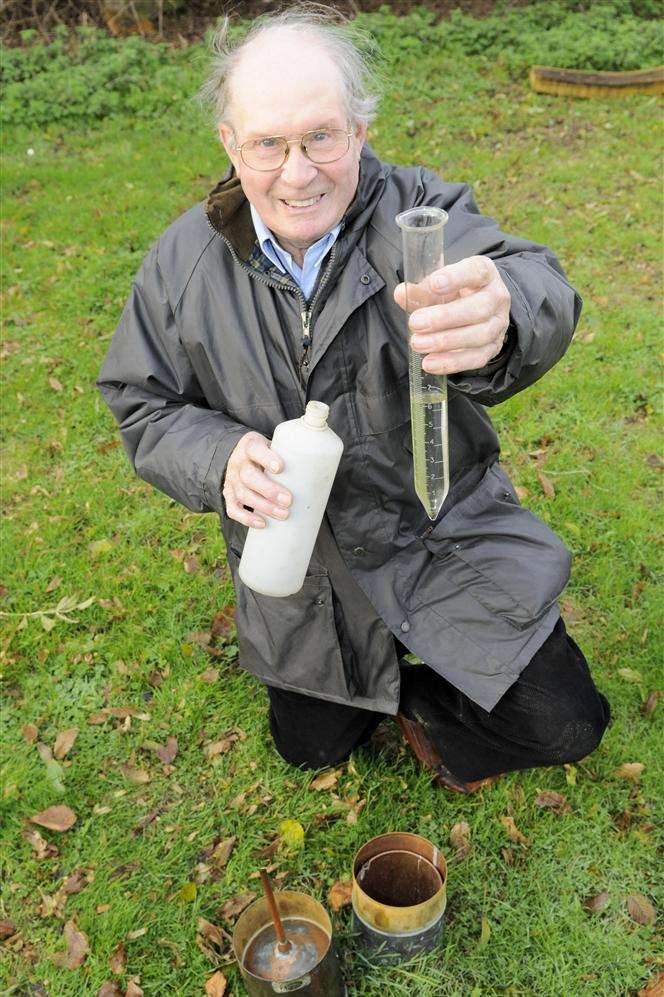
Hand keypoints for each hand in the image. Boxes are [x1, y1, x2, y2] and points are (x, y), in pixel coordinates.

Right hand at [223, 431, 291, 528]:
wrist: (240, 455)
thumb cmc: (266, 453)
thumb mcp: (275, 446)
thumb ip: (292, 455)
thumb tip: (326, 470)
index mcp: (250, 446)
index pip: (255, 449)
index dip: (266, 458)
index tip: (281, 468)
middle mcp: (238, 463)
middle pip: (249, 476)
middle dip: (269, 490)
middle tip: (289, 500)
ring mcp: (231, 480)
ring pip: (243, 494)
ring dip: (263, 506)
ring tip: (283, 514)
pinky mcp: (229, 495)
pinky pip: (233, 509)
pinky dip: (246, 519)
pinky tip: (262, 524)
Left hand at [394, 255, 510, 374]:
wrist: (477, 311)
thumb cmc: (455, 293)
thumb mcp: (439, 286)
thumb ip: (421, 290)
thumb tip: (402, 294)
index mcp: (484, 274)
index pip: (476, 271)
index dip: (456, 277)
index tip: (434, 284)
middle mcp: (496, 298)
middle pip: (479, 308)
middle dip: (444, 318)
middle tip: (415, 323)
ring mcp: (498, 324)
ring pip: (480, 335)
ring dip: (445, 342)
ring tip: (418, 344)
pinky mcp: (494, 348)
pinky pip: (477, 358)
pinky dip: (452, 362)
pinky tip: (430, 363)